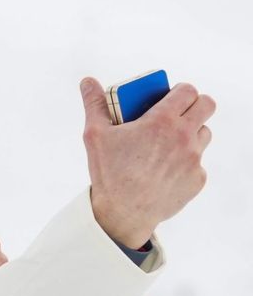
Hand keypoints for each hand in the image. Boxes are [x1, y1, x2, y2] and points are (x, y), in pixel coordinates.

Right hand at [81, 76, 213, 247]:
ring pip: (204, 134)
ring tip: (169, 144)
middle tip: (178, 114)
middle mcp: (184, 137)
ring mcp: (194, 159)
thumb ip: (94, 104)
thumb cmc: (108, 172)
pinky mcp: (198, 179)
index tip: (172, 96)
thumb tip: (87, 82)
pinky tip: (165, 171)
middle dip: (195, 105)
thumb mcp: (95, 135)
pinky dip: (185, 163)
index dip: (181, 90)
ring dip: (191, 134)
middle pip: (207, 106)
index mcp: (163, 121)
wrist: (123, 213)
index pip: (188, 91)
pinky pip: (197, 163)